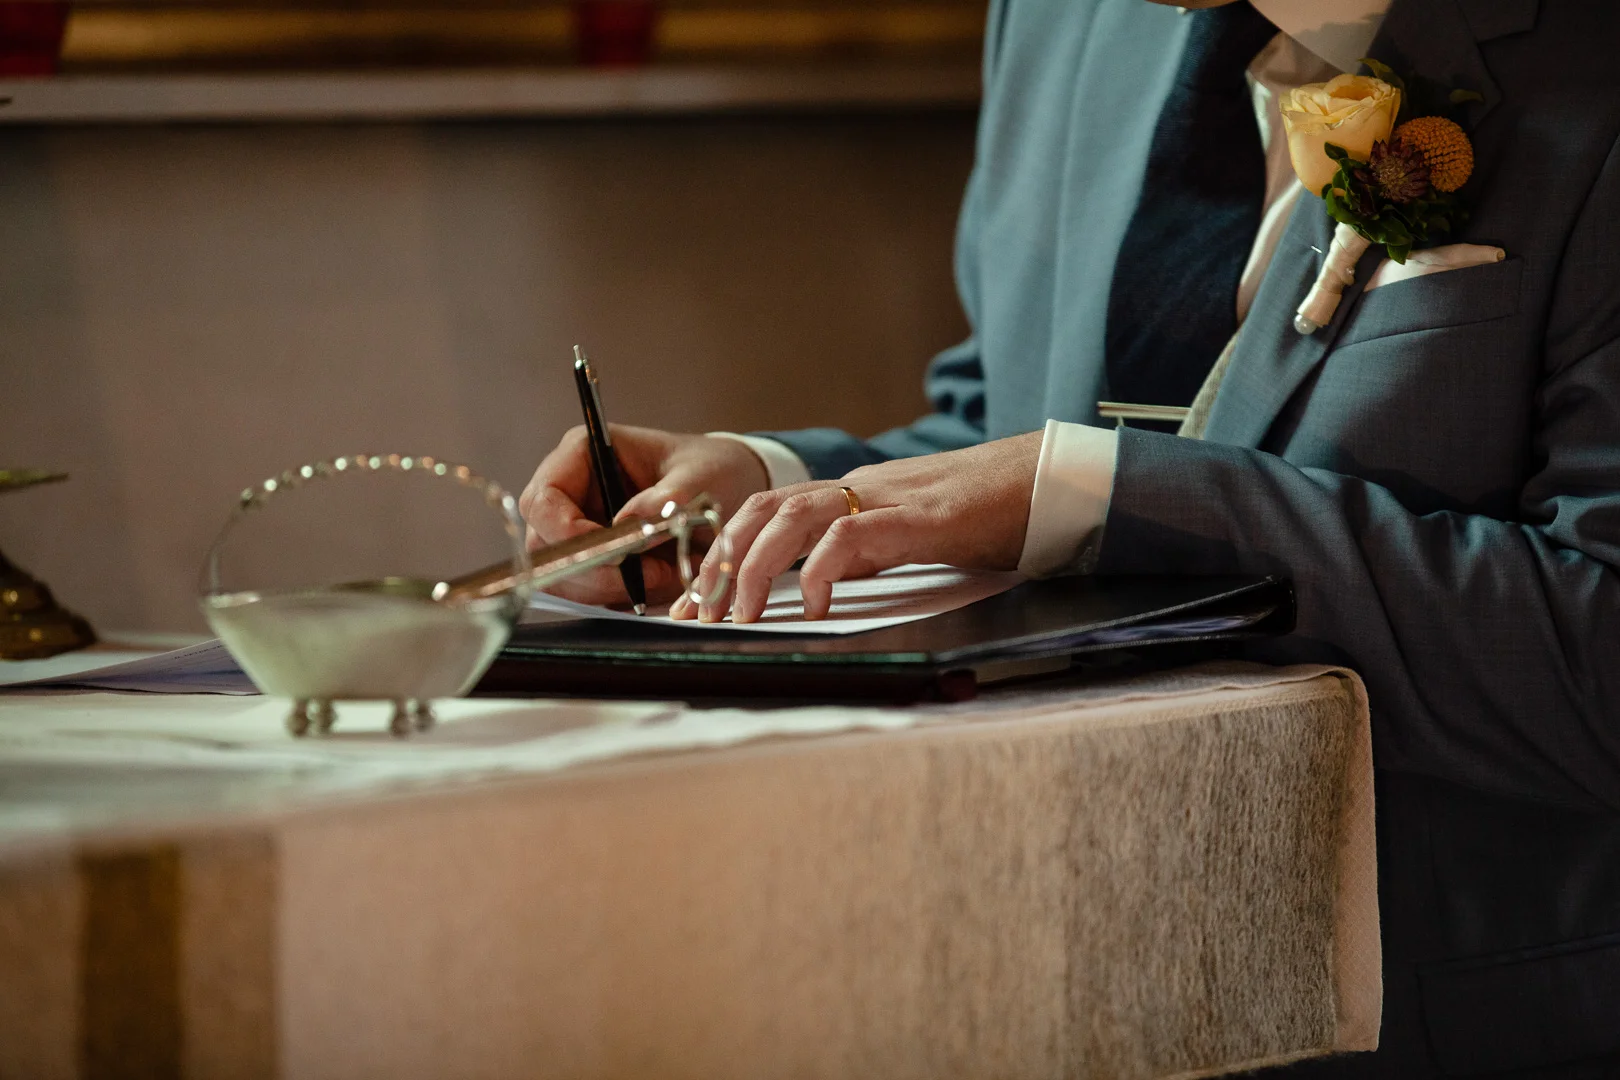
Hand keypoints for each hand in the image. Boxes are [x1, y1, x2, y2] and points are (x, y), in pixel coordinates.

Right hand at [518, 426, 768, 604]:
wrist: (730, 488)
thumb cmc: (710, 468)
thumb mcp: (701, 477)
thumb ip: (668, 498)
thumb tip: (628, 522)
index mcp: (582, 453)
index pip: (542, 500)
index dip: (567, 534)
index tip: (615, 553)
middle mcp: (570, 490)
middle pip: (545, 546)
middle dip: (594, 570)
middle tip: (649, 573)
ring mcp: (576, 526)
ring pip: (562, 575)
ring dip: (610, 588)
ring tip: (664, 574)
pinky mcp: (593, 557)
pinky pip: (586, 590)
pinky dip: (619, 596)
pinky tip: (657, 581)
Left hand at [673, 432, 1040, 623]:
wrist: (1048, 482)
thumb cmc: (986, 515)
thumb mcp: (908, 541)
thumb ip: (864, 556)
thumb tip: (818, 587)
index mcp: (852, 496)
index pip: (767, 515)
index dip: (722, 555)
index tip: (694, 605)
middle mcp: (858, 490)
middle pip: (763, 511)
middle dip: (721, 563)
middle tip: (700, 615)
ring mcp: (886, 498)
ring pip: (792, 517)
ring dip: (755, 566)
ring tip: (741, 615)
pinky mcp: (919, 518)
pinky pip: (852, 535)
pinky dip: (821, 570)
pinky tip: (815, 606)